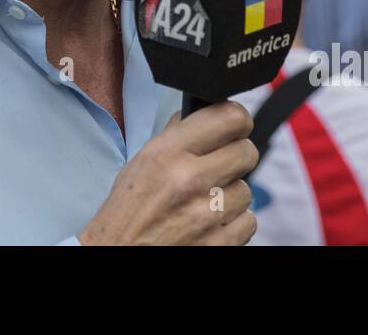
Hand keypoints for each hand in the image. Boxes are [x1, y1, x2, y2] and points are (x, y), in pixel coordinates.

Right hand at [78, 101, 257, 244]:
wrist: (119, 253)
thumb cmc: (127, 210)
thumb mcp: (141, 162)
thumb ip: (175, 136)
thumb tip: (201, 114)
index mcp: (169, 152)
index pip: (229, 118)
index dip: (236, 119)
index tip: (234, 125)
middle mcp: (190, 179)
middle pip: (247, 152)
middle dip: (236, 156)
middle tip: (220, 164)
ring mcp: (207, 215)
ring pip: (247, 190)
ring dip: (230, 194)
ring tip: (204, 201)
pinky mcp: (220, 243)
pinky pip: (248, 221)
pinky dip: (233, 223)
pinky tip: (210, 222)